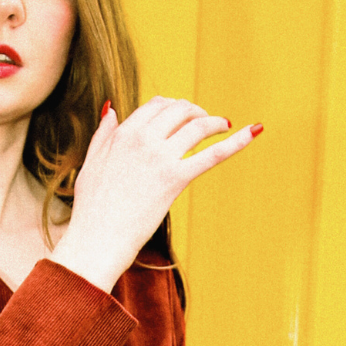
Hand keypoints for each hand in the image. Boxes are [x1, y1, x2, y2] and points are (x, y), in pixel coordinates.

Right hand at [50, 97, 259, 292]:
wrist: (96, 240)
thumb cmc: (91, 209)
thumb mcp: (91, 164)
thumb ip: (103, 134)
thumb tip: (112, 108)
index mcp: (123, 133)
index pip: (156, 105)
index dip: (173, 108)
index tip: (182, 116)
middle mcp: (143, 139)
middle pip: (179, 110)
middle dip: (195, 112)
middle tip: (206, 122)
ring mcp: (161, 158)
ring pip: (197, 126)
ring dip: (214, 122)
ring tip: (224, 126)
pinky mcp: (176, 179)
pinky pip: (213, 154)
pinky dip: (237, 141)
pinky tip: (254, 130)